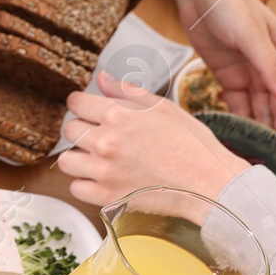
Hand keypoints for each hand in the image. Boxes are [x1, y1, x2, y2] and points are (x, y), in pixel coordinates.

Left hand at [59, 70, 248, 206]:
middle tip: (102, 136)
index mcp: (118, 115)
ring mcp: (104, 171)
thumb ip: (127, 92)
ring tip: (99, 159)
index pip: (76, 103)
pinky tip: (103, 178)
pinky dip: (85, 184)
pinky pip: (75, 188)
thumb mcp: (163, 107)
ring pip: (66, 161)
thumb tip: (103, 78)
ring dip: (79, 158)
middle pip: (70, 130)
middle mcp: (106, 142)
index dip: (82, 105)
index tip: (89, 111)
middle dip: (83, 130)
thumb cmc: (193, 144)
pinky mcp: (106, 196)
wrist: (209, 183)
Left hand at [142, 0, 275, 152]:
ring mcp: (250, 72)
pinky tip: (242, 140)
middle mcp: (272, 65)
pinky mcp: (229, 75)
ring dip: (264, 131)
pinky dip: (241, 120)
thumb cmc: (230, 4)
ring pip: (261, 109)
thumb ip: (268, 65)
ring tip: (265, 158)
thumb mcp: (250, 35)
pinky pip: (239, 104)